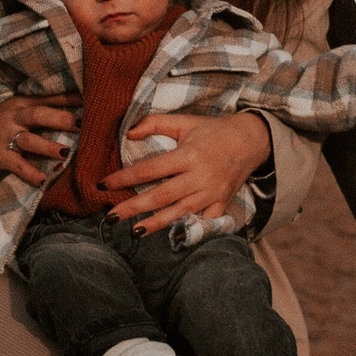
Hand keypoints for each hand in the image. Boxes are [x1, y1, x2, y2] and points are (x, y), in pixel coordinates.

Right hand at [0, 95, 78, 184]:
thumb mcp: (14, 110)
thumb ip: (40, 109)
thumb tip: (74, 109)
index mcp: (22, 103)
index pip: (50, 98)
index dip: (71, 98)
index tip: (94, 97)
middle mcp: (14, 116)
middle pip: (40, 114)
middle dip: (62, 118)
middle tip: (85, 123)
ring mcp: (4, 135)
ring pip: (29, 139)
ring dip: (48, 146)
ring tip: (66, 154)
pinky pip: (16, 164)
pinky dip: (30, 173)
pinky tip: (43, 181)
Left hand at [100, 111, 273, 235]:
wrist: (252, 141)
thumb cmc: (213, 130)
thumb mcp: (184, 122)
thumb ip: (155, 124)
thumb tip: (128, 134)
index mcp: (189, 155)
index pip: (149, 169)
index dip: (124, 178)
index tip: (103, 184)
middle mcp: (200, 177)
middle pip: (160, 196)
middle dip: (133, 207)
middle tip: (111, 216)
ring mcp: (211, 194)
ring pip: (177, 213)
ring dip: (154, 224)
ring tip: (133, 230)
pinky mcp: (221, 206)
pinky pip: (199, 221)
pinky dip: (183, 228)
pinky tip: (166, 234)